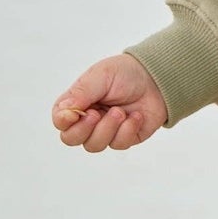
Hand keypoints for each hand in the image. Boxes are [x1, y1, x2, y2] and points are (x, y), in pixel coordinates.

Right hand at [51, 54, 167, 151]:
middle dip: (85, 129)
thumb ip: (81, 94)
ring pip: (94, 145)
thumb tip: (63, 111)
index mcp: (77, 102)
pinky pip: (118, 144)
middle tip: (98, 114)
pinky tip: (136, 116)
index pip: (60, 120)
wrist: (157, 78)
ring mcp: (105, 130)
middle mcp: (88, 119)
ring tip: (121, 111)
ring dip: (108, 128)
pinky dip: (128, 129)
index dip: (64, 121)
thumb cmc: (126, 73)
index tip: (76, 114)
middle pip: (71, 139)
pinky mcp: (124, 138)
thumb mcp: (101, 76)